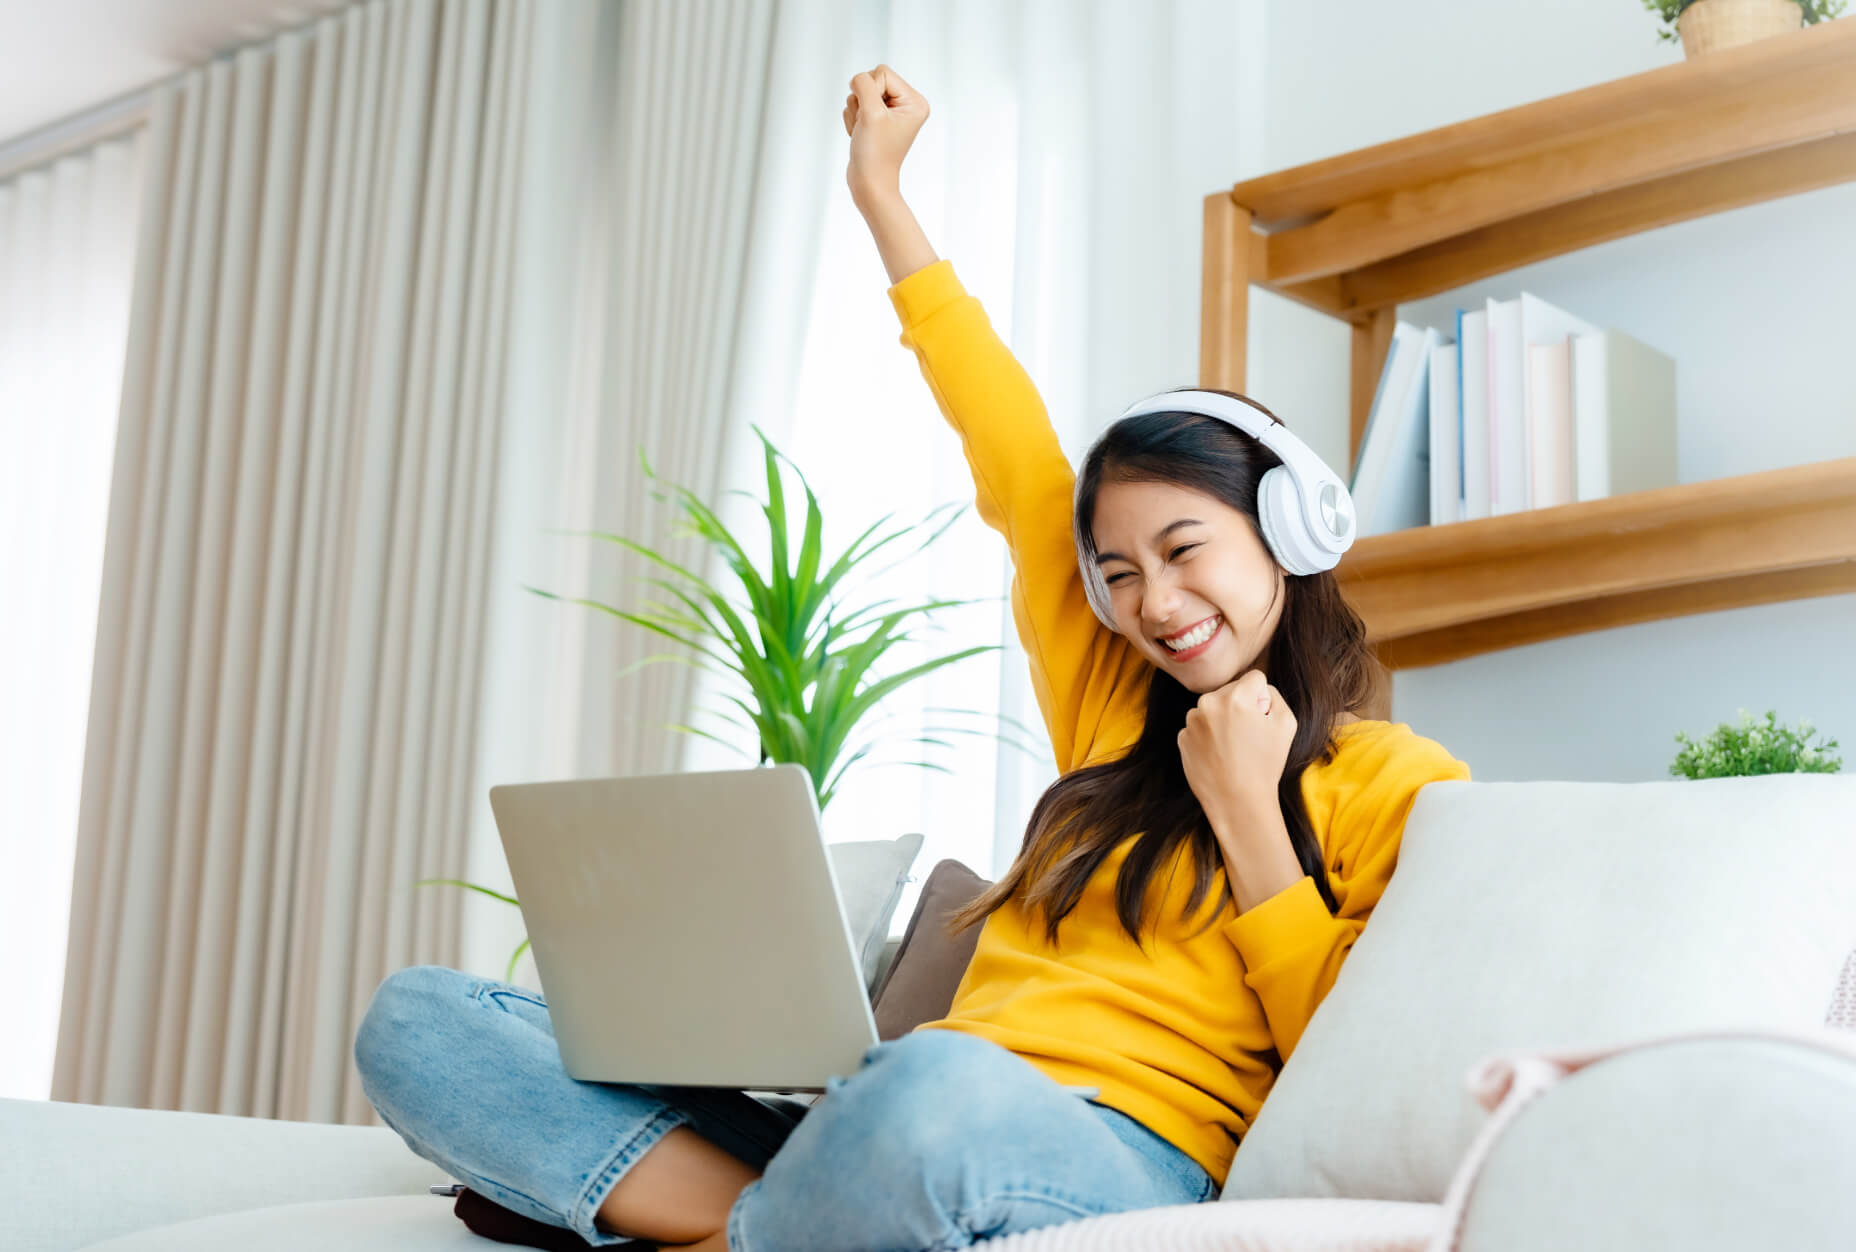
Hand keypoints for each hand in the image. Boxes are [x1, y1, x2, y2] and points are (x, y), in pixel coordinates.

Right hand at [843, 65, 928, 202]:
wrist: (869, 184)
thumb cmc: (874, 153)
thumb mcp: (871, 113)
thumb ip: (864, 85)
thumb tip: (858, 79)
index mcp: (915, 101)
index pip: (882, 72)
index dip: (869, 91)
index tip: (873, 116)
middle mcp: (906, 104)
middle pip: (871, 79)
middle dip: (862, 101)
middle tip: (868, 125)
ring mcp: (891, 112)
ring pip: (860, 93)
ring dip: (856, 112)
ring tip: (865, 132)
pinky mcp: (877, 119)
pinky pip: (856, 105)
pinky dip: (853, 120)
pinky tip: (861, 136)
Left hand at [1177, 669, 1297, 832]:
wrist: (1237, 802)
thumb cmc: (1265, 765)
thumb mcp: (1286, 724)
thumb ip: (1274, 696)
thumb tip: (1259, 690)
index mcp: (1236, 697)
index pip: (1254, 678)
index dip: (1262, 697)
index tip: (1261, 717)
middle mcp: (1208, 703)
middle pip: (1230, 691)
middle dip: (1240, 706)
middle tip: (1248, 736)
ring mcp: (1191, 721)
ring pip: (1212, 708)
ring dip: (1221, 719)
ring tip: (1233, 747)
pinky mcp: (1181, 737)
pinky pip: (1198, 726)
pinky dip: (1207, 735)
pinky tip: (1218, 755)